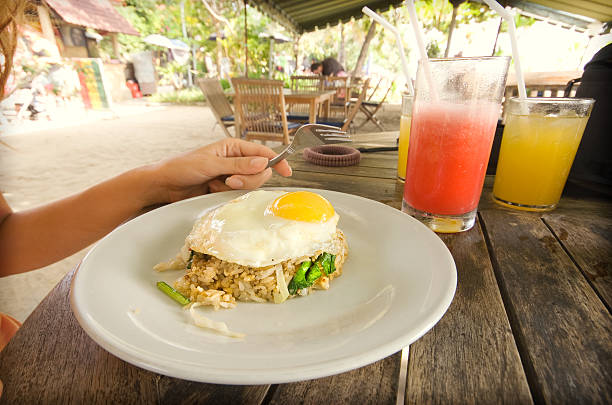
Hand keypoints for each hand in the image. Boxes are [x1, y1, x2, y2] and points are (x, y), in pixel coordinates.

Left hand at [146, 138, 291, 203]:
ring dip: (237, 187)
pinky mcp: (224, 188)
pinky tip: (213, 190)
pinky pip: (238, 194)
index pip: (262, 153)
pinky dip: (228, 194)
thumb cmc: (183, 167)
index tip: (287, 172)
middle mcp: (235, 160)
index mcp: (233, 147)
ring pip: (250, 184)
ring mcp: (231, 175)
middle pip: (259, 172)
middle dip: (249, 179)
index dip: (276, 161)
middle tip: (230, 181)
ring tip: (217, 185)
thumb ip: (238, 165)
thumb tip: (263, 163)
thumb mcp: (211, 164)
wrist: (165, 185)